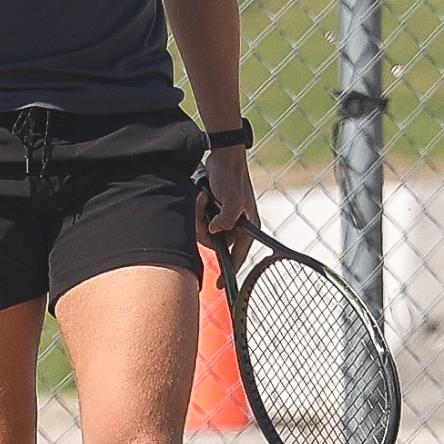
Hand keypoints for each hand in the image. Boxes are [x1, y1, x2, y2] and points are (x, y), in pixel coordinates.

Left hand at [196, 147, 256, 279]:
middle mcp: (235, 226)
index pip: (237, 257)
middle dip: (203, 228)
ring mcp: (223, 219)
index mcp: (246, 228)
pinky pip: (200, 221)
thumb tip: (215, 231)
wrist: (222, 156)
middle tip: (203, 206)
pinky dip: (197, 211)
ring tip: (202, 197)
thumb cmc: (230, 177)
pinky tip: (200, 196)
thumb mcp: (232, 199)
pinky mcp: (212, 212)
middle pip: (214, 243)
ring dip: (199, 216)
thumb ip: (226, 218)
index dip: (228, 274)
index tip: (218, 287)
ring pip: (204, 232)